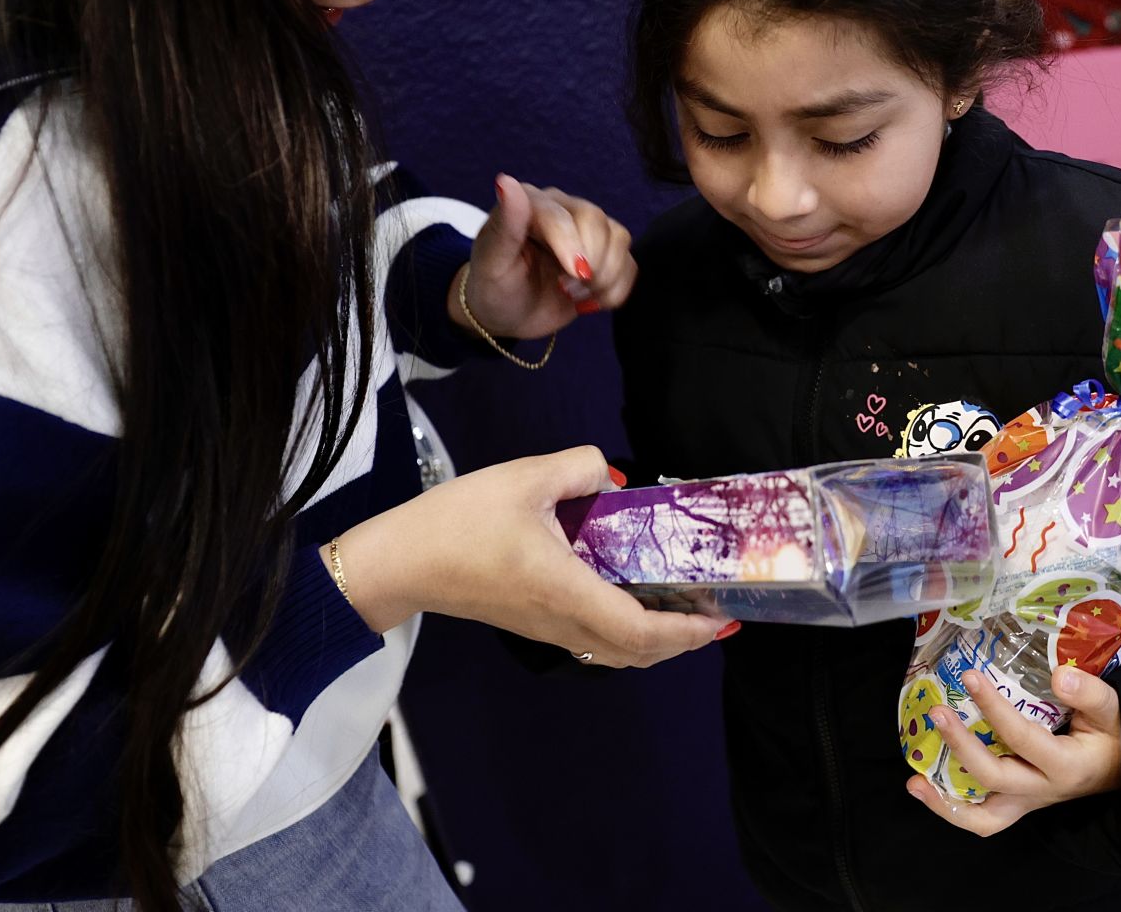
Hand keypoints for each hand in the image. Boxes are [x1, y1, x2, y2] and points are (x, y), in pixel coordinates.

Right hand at [332, 446, 734, 665]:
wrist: (401, 561)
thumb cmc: (459, 522)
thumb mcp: (524, 477)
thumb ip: (579, 468)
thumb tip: (611, 477)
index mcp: (567, 592)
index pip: (641, 631)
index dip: (686, 631)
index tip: (719, 616)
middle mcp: (563, 622)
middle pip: (636, 653)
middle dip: (682, 640)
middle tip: (714, 613)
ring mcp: (546, 629)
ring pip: (614, 653)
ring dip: (655, 639)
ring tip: (683, 608)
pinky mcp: (532, 623)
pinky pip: (593, 642)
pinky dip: (627, 631)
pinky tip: (633, 596)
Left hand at [451, 173, 635, 339]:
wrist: (508, 314)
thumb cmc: (494, 287)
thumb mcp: (491, 264)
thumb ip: (504, 226)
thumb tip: (507, 181)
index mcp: (531, 202)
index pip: (561, 215)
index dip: (571, 244)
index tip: (574, 275)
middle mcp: (563, 208)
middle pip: (596, 220)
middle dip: (589, 262)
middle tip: (566, 289)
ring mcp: (587, 230)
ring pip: (619, 239)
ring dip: (604, 277)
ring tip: (572, 295)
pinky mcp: (606, 253)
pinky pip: (629, 265)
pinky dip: (614, 290)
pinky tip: (588, 301)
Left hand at [906, 665, 1120, 835]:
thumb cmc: (1116, 737)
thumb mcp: (1114, 711)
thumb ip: (1091, 693)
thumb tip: (1060, 676)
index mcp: (1066, 765)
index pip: (1022, 738)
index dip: (994, 707)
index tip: (969, 676)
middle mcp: (1043, 790)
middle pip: (994, 778)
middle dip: (961, 746)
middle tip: (937, 712)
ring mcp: (1028, 803)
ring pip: (983, 819)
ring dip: (946, 802)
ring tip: (914, 781)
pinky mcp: (1017, 805)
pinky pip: (982, 818)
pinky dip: (952, 808)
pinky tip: (924, 786)